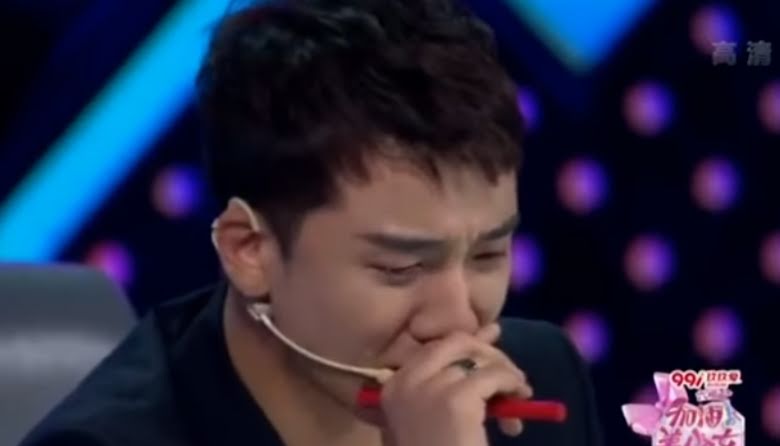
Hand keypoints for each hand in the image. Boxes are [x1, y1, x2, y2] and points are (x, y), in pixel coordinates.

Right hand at [379, 323, 532, 445]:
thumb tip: (492, 332)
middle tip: (511, 376)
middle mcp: (405, 382)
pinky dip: (513, 383)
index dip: (469, 342)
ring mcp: (428, 389)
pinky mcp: (455, 399)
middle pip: (455, 343)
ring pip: (478, 358)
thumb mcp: (443, 417)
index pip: (434, 347)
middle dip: (488, 353)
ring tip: (520, 397)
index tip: (494, 337)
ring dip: (506, 372)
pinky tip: (521, 399)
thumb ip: (459, 380)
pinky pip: (493, 376)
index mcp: (392, 388)